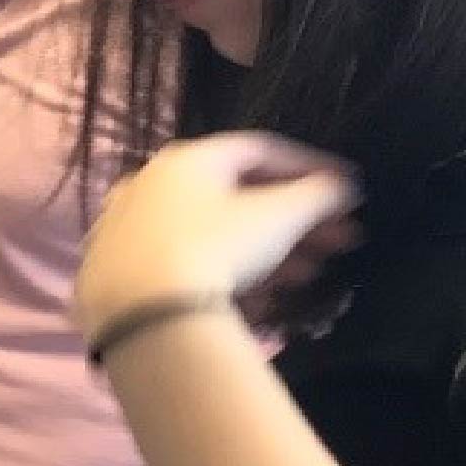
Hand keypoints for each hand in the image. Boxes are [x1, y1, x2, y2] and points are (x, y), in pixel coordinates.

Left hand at [80, 131, 363, 333]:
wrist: (143, 315)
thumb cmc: (216, 247)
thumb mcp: (278, 218)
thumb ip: (318, 195)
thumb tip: (343, 187)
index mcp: (186, 159)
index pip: (259, 151)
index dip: (309, 168)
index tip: (345, 189)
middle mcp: (151, 184)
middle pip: (237, 198)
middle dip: (294, 222)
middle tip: (338, 242)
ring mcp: (130, 230)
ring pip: (213, 235)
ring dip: (268, 253)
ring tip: (308, 277)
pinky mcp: (119, 274)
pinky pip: (185, 267)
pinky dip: (225, 278)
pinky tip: (259, 304)